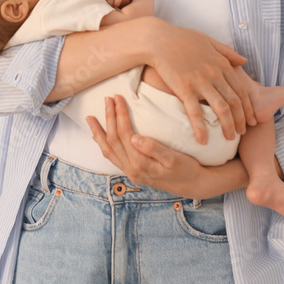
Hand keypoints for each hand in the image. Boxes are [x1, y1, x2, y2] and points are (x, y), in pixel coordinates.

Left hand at [86, 94, 213, 198]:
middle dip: (109, 118)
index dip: (120, 114)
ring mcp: (130, 172)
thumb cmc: (186, 168)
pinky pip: (112, 158)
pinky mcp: (132, 172)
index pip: (125, 134)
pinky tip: (98, 137)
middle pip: (113, 140)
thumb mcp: (174, 158)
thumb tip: (134, 138)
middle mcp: (131, 170)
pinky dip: (103, 145)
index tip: (118, 98)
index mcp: (141, 164)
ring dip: (98, 133)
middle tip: (107, 99)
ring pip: (108, 150)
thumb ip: (154, 149)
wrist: (192, 185)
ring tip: (90, 118)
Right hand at [147, 21, 254, 143]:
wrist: (157, 39)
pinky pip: (196, 112)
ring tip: (229, 139)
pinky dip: (201, 128)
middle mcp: (215, 74)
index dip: (248, 108)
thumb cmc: (181, 38)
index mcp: (222, 64)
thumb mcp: (208, 41)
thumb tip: (244, 61)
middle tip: (242, 134)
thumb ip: (227, 52)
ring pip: (221, 109)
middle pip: (235, 102)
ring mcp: (200, 82)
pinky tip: (203, 141)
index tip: (250, 120)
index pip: (241, 91)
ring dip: (228, 127)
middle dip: (241, 121)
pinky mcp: (184, 88)